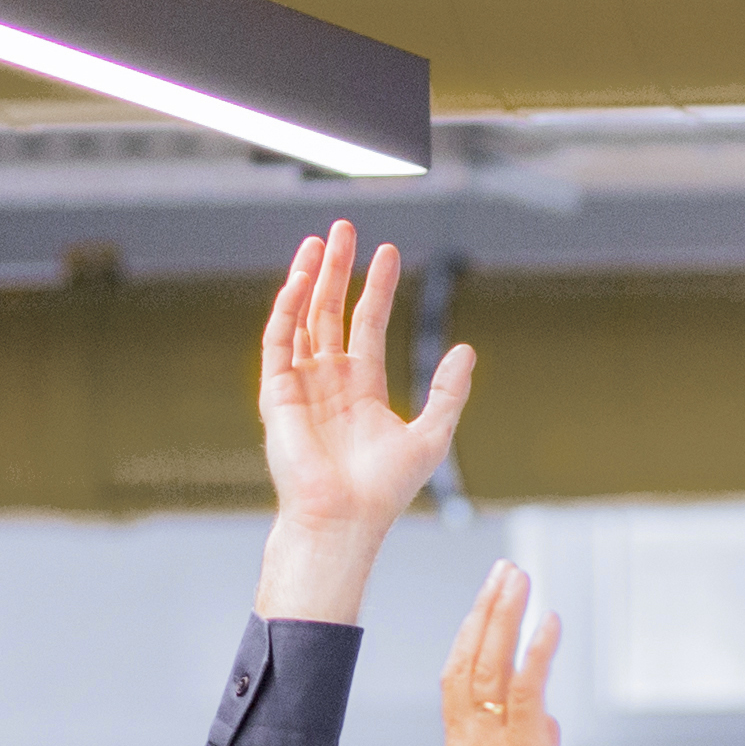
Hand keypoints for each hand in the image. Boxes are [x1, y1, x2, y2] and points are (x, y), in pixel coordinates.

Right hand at [250, 221, 477, 623]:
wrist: (345, 517)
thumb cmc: (385, 490)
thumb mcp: (431, 435)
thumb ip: (448, 392)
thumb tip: (466, 351)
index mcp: (362, 390)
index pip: (368, 325)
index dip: (377, 288)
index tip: (388, 253)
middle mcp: (329, 382)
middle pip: (331, 311)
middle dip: (338, 269)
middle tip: (345, 228)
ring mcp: (301, 384)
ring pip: (304, 318)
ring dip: (310, 278)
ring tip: (320, 241)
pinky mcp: (278, 393)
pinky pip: (279, 340)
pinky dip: (288, 307)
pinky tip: (301, 277)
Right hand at [430, 560, 572, 745]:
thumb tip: (547, 720)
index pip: (457, 678)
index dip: (471, 635)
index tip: (486, 602)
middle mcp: (466, 740)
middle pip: (466, 658)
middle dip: (485, 610)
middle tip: (504, 571)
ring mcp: (489, 745)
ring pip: (489, 664)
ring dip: (505, 615)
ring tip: (520, 576)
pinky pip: (524, 689)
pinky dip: (536, 650)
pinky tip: (549, 620)